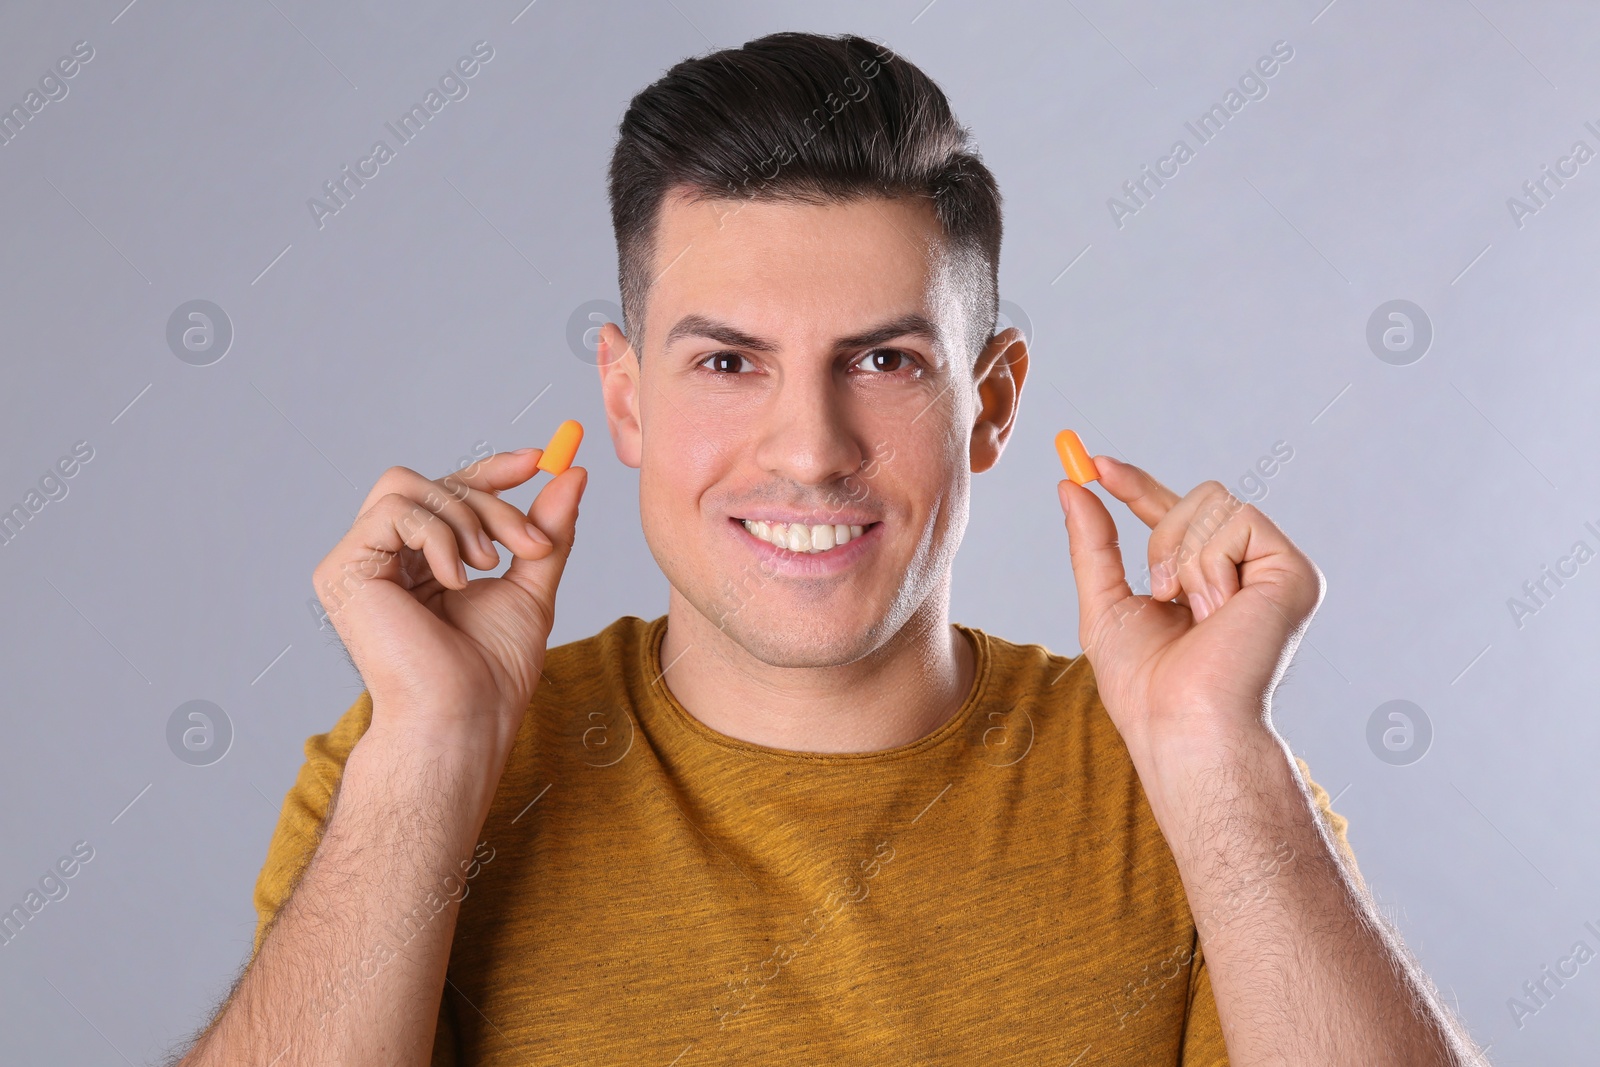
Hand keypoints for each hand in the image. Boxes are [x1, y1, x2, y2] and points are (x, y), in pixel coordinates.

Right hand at [312, 449, 586, 762]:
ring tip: (486, 568)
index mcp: (421, 562)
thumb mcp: (531, 584)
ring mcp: (358, 562)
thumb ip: (546, 530)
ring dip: (464, 519)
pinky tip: (454, 580)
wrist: (464, 715)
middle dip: (492, 504)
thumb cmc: (492, 671)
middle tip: (530, 544)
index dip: (491, 471)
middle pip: (434, 485)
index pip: (449, 493)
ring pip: (410, 487)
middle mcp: (384, 558)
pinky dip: (436, 535)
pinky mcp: (342, 570)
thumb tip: (573, 474)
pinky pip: (393, 510)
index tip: (539, 460)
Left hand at [1056, 457, 1323, 768]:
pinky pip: (1238, 521)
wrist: (1181, 724)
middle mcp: (1250, 571)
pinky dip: (1209, 565)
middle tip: (1159, 590)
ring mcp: (1276, 570)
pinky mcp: (1295, 572)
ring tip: (1194, 613)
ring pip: (1214, 503)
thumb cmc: (1147, 686)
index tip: (1095, 465)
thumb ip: (1094, 544)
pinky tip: (1220, 611)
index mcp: (1212, 580)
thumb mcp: (1106, 603)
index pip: (1177, 513)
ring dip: (1181, 556)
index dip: (1137, 486)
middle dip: (1160, 533)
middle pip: (1199, 496)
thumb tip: (1072, 487)